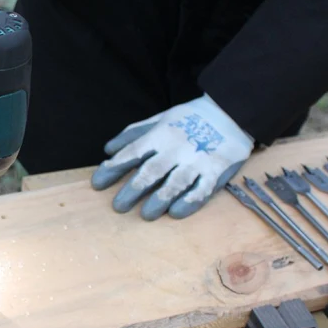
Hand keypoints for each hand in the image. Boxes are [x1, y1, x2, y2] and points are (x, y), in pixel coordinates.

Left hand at [91, 93, 253, 219]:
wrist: (229, 113)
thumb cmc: (189, 118)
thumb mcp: (159, 119)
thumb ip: (134, 133)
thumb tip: (108, 149)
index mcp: (161, 134)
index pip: (132, 153)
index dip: (113, 169)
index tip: (97, 184)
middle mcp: (177, 149)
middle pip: (151, 172)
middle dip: (132, 190)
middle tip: (118, 206)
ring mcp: (197, 161)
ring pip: (175, 184)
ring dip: (158, 200)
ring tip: (146, 215)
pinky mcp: (216, 171)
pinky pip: (201, 191)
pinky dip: (188, 202)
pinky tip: (176, 213)